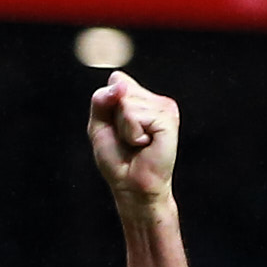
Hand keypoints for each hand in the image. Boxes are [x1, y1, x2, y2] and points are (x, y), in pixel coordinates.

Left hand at [84, 72, 178, 212]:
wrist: (131, 186)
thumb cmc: (118, 159)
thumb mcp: (99, 125)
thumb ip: (101, 100)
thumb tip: (118, 83)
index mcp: (142, 98)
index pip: (116, 80)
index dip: (107, 105)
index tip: (117, 128)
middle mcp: (155, 100)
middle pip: (121, 89)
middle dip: (115, 118)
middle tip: (128, 139)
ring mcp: (164, 108)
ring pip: (127, 102)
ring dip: (125, 128)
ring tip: (137, 143)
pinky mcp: (168, 119)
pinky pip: (135, 115)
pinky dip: (132, 134)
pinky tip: (144, 144)